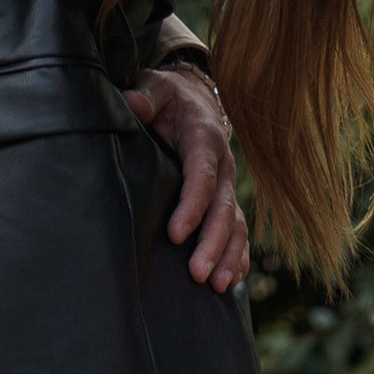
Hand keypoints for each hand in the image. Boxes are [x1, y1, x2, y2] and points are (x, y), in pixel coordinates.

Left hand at [127, 66, 251, 290]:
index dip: (192, 205)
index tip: (175, 234)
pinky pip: (240, 232)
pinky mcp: (227, 200)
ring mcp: (229, 186)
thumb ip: (146, 95)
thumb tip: (133, 104)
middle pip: (224, 208)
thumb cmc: (170, 98)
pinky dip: (240, 256)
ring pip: (237, 225)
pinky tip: (232, 282)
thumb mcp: (157, 87)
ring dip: (230, 256)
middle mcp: (224, 165)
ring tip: (218, 286)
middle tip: (198, 274)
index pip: (202, 176)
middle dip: (213, 242)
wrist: (195, 100)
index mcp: (204, 138)